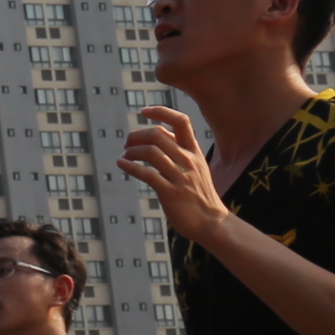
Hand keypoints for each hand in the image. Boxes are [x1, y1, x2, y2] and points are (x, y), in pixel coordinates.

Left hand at [121, 106, 226, 240]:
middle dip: (136, 135)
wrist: (212, 223)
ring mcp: (180, 176)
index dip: (161, 112)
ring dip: (131, 151)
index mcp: (194, 152)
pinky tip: (122, 164)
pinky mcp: (170, 192)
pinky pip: (146, 174)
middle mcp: (188, 160)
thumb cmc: (200, 196)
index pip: (181, 121)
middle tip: (127, 144)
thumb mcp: (195, 168)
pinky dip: (130, 166)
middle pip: (157, 134)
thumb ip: (179, 152)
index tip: (144, 112)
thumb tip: (158, 135)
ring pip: (150, 152)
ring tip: (125, 156)